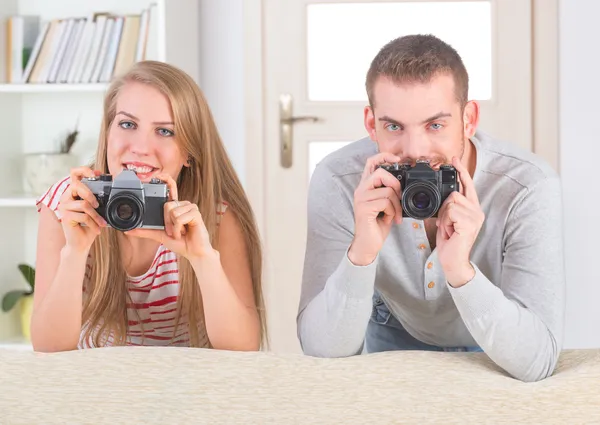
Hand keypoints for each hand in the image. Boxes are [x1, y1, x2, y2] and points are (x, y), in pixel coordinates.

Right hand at [58, 166, 107, 253]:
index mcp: (74, 192)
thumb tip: (109, 190)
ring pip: (84, 204)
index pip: (74, 174)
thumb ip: (99, 200)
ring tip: (102, 223)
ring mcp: (64, 206)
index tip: (96, 173)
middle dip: (90, 194)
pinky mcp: (65, 217)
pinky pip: (83, 216)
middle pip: (77, 185)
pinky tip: (97, 229)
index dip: (84, 170)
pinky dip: (94, 223)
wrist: (81, 243)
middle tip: (98, 205)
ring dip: (96, 216)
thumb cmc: (89, 226)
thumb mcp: (96, 211)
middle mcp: (66, 197)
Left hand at [124, 174, 216, 261]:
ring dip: (173, 227)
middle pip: (167, 205)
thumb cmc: (180, 242)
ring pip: (172, 212)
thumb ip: (145, 231)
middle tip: (172, 232)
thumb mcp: (159, 236)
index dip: (167, 180)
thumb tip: (128, 230)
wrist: (193, 252)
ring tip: (181, 232)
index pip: (171, 188)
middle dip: (166, 222)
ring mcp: (191, 208)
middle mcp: (183, 205)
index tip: (160, 175)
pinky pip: (179, 218)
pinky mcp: (196, 213)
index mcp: (175, 207)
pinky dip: (179, 229)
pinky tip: (185, 232)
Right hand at [347, 152, 402, 265]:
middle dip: (396, 185)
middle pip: (380, 172)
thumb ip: (389, 192)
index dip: (384, 156)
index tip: (397, 159)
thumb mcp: (385, 205)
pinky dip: (392, 212)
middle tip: (399, 198)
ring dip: (396, 204)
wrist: (368, 244)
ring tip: (394, 214)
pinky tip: (389, 219)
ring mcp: (361, 198)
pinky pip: (385, 202)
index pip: (371, 162)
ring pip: (387, 190)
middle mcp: (361, 190)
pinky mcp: (364, 208)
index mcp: (366, 187)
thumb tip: (403, 185)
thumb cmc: (377, 225)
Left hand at [435, 156, 484, 286]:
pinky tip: (449, 232)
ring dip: (443, 217)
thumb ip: (450, 206)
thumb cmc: (450, 242)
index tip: (454, 159)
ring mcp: (475, 217)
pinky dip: (445, 222)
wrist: (453, 261)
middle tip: (445, 225)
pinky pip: (450, 212)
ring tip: (448, 230)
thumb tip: (446, 195)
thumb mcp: (448, 220)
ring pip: (450, 202)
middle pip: (454, 194)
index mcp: (472, 208)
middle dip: (444, 209)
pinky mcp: (469, 223)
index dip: (461, 171)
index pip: (468, 185)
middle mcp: (477, 211)